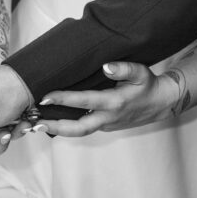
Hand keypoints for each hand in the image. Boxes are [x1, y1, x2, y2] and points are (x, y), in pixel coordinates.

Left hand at [23, 62, 176, 136]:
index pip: (84, 102)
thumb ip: (124, 68)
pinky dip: (68, 127)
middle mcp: (108, 117)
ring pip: (79, 131)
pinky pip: (84, 128)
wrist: (161, 103)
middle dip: (55, 126)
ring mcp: (107, 124)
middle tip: (34, 122)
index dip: (63, 99)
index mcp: (115, 102)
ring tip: (37, 124)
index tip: (45, 96)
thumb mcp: (141, 72)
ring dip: (58, 130)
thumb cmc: (148, 84)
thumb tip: (106, 66)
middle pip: (78, 128)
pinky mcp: (106, 126)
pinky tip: (53, 120)